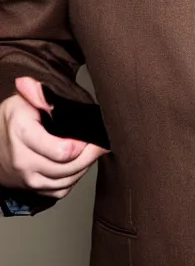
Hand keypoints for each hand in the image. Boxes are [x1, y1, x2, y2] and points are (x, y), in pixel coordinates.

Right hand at [0, 76, 108, 198]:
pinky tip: (79, 163)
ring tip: (93, 151)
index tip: (91, 133)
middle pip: (68, 168)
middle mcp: (23, 161)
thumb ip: (38, 93)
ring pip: (66, 181)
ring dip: (84, 167)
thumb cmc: (13, 119)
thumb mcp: (24, 100)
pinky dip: (74, 178)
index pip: (62, 151)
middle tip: (101, 143)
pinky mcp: (33, 189)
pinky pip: (60, 190)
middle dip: (89, 155)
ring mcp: (27, 179)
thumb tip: (34, 83)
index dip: (82, 144)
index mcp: (22, 134)